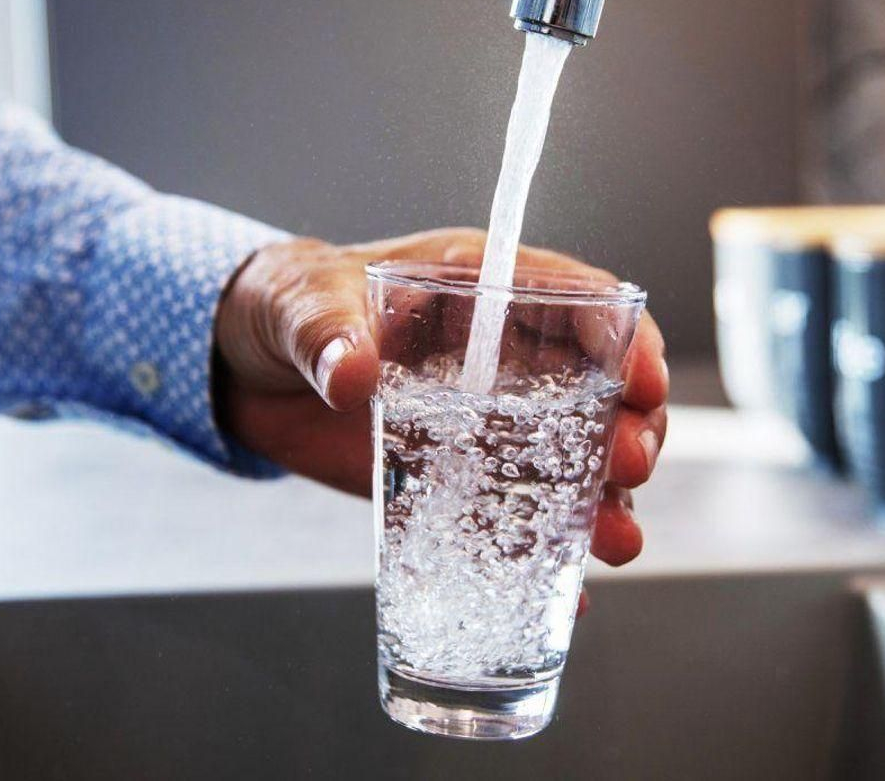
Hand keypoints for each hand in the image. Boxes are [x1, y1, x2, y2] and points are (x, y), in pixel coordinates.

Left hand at [214, 228, 667, 568]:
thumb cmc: (283, 305)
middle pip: (595, 389)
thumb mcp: (299, 304)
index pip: (577, 302)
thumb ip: (325, 333)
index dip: (623, 338)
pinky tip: (566, 594)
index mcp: (478, 290)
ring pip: (570, 459)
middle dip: (628, 428)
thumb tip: (352, 373)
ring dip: (602, 500)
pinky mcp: (453, 477)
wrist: (242, 369)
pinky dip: (540, 554)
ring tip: (616, 542)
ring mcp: (483, 422)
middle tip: (630, 467)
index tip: (642, 381)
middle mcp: (500, 357)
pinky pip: (510, 515)